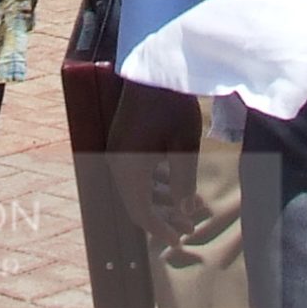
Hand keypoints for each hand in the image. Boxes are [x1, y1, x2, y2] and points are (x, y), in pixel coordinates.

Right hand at [106, 82, 215, 252]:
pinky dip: (155, 182)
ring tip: (188, 207)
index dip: (160, 229)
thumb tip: (184, 212)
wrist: (155, 66)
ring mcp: (118, 149)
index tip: (179, 241)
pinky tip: (174, 183)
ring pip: (137, 187)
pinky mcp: (124, 139)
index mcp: (128, 168)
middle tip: (189, 227)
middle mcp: (117, 161)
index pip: (141, 212)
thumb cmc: (171, 105)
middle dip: (164, 217)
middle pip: (137, 202)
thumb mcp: (183, 146)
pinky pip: (136, 171)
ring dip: (161, 199)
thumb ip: (182, 181)